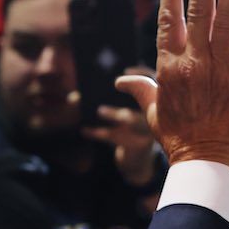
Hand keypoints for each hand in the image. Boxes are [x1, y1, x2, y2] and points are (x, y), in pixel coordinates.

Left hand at [83, 65, 160, 187]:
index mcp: (152, 104)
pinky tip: (84, 129)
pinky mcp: (135, 147)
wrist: (137, 160)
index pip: (152, 84)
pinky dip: (97, 132)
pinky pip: (114, 138)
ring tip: (99, 110)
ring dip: (113, 113)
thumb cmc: (127, 129)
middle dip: (128, 90)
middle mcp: (153, 117)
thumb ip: (108, 100)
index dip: (142, 74)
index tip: (126, 68)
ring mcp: (145, 133)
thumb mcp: (122, 113)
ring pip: (129, 120)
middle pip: (140, 101)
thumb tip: (75, 96)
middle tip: (114, 83)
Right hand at [117, 0, 228, 177]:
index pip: (168, 23)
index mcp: (169, 68)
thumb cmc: (180, 141)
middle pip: (197, 13)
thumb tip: (121, 81)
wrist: (209, 164)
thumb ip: (141, 90)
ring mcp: (222, 69)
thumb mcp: (153, 114)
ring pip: (226, 22)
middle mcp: (194, 63)